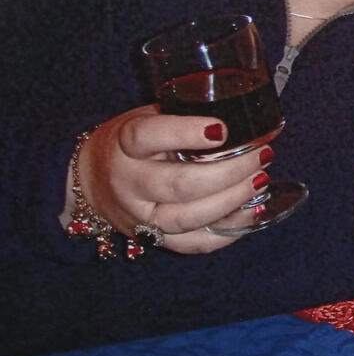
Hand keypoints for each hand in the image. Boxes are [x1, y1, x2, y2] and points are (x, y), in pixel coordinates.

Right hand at [60, 105, 274, 253]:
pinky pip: (192, 244)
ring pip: (188, 217)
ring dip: (232, 201)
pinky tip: (252, 213)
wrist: (90, 181)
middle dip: (230, 171)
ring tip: (260, 181)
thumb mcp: (146, 117)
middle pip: (180, 183)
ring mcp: (140, 216)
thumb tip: (244, 112)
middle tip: (261, 155)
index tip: (222, 128)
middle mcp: (129, 182)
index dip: (186, 132)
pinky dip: (226, 232)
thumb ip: (182, 115)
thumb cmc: (129, 142)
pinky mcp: (153, 239)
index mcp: (125, 143)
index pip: (148, 136)